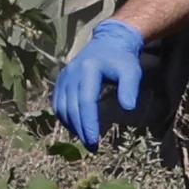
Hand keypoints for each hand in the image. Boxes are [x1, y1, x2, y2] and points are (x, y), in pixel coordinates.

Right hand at [51, 20, 144, 146]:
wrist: (109, 42)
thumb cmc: (122, 60)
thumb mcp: (131, 71)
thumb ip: (130, 88)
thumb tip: (128, 108)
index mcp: (89, 70)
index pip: (85, 101)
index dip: (88, 122)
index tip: (94, 140)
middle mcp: (72, 73)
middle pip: (71, 107)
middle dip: (80, 129)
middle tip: (91, 147)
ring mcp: (64, 77)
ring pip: (61, 107)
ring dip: (71, 126)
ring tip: (85, 139)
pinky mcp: (61, 80)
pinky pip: (57, 103)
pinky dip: (64, 117)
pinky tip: (75, 127)